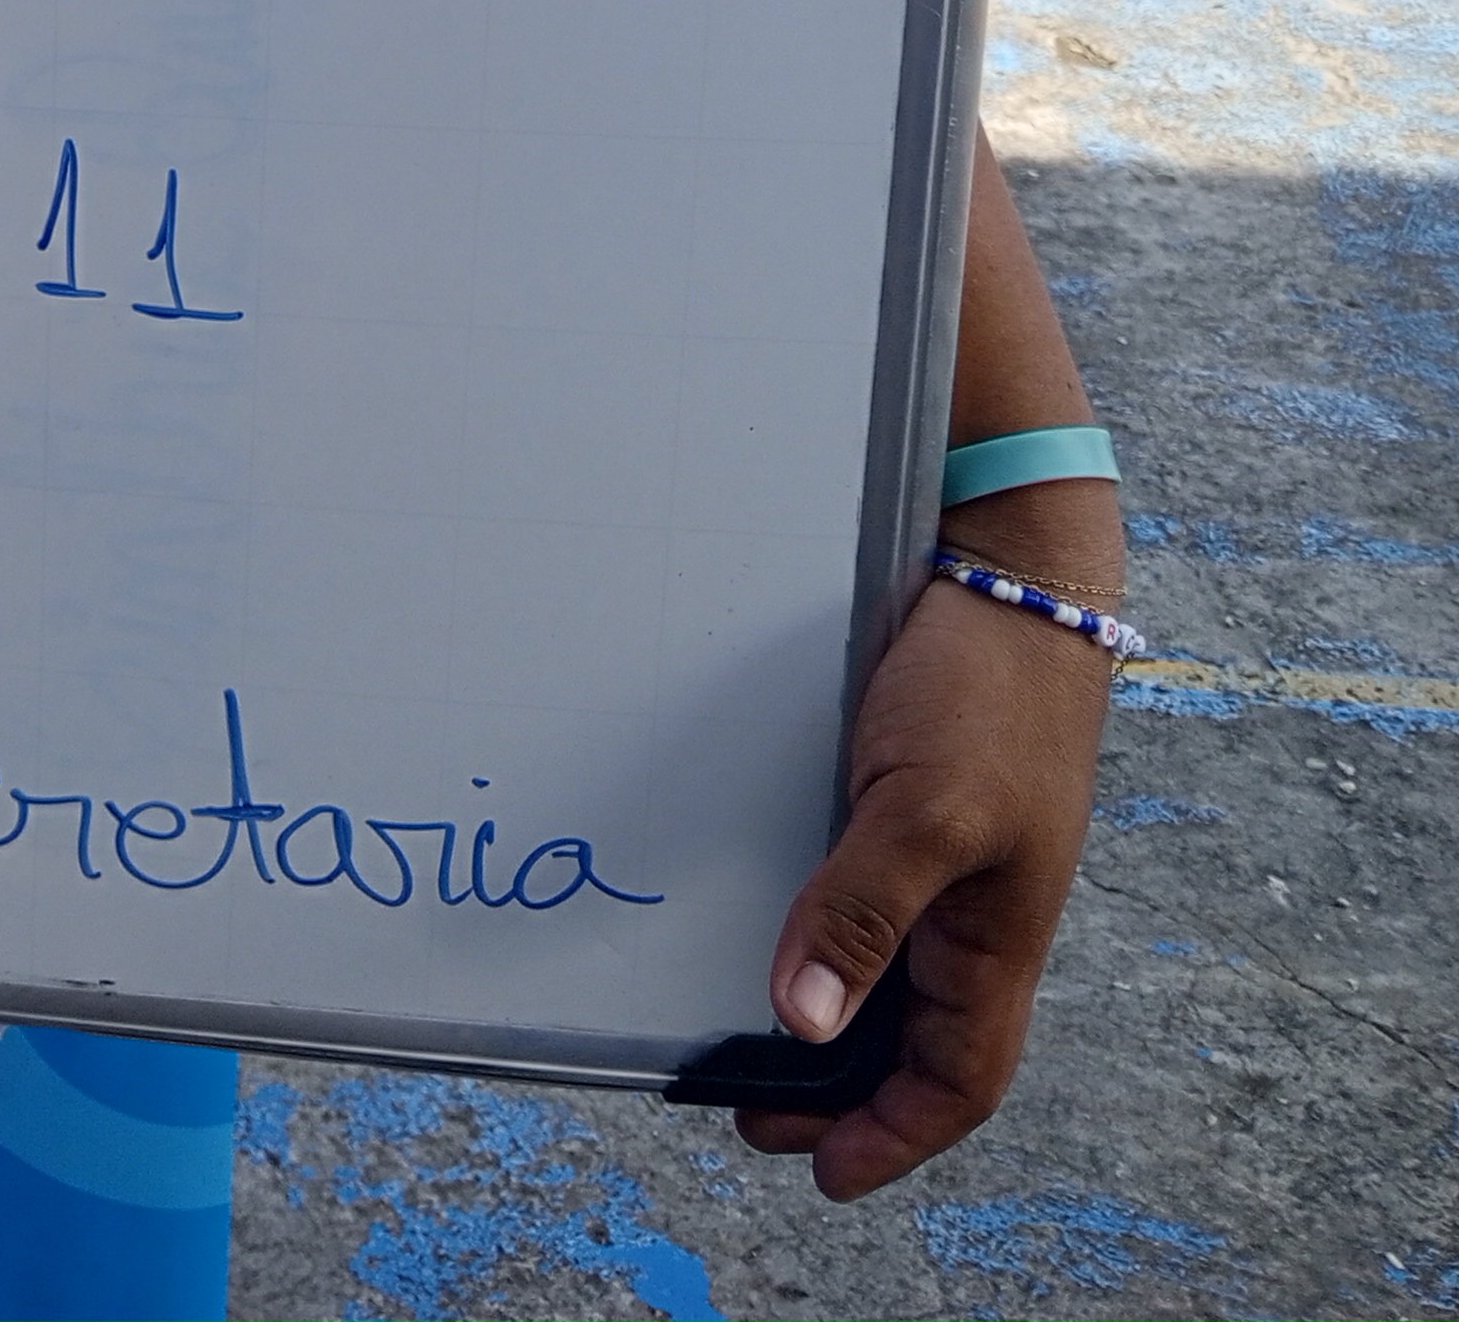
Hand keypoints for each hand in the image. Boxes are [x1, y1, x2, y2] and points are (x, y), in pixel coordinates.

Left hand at [739, 551, 1112, 1195]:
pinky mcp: (894, 799)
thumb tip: (803, 1024)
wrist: (1005, 566)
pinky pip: (849, 891)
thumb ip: (861, 914)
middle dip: (835, 1089)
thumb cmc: (987, 689)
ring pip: (876, 967)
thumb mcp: (921, 809)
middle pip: (907, 1037)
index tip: (817, 1172)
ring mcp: (933, 854)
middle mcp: (966, 908)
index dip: (892, 1136)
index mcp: (994, 934)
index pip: (955, 1078)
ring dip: (814, 1012)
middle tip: (746, 1109)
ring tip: (734, 1037)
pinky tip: (744, 921)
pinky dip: (807, 928)